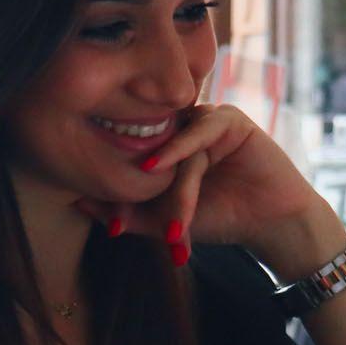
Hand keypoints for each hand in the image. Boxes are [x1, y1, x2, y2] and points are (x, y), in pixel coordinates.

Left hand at [77, 104, 344, 274]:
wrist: (269, 225)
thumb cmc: (218, 218)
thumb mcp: (163, 219)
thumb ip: (125, 212)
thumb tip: (77, 202)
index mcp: (162, 145)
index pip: (128, 155)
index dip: (113, 184)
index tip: (99, 213)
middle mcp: (180, 128)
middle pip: (146, 149)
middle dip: (135, 188)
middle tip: (121, 219)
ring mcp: (204, 120)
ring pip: (172, 146)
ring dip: (167, 185)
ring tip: (159, 211)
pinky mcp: (230, 119)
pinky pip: (199, 129)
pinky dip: (178, 148)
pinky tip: (155, 167)